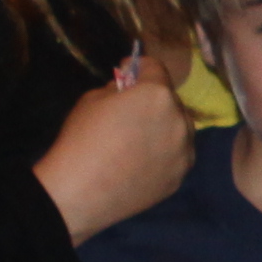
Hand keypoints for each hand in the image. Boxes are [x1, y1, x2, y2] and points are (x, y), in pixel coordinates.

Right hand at [33, 55, 193, 241]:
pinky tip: (144, 160)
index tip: (127, 71)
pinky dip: (166, 152)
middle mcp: (179, 120)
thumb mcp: (92, 99)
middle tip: (133, 109)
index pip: (156, 68)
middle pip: (171, 100)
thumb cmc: (81, 140)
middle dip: (154, 99)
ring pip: (180, 129)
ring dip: (165, 125)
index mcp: (157, 95)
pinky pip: (178, 155)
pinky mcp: (179, 178)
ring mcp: (183, 152)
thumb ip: (118, 89)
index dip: (139, 66)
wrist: (78, 194)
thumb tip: (129, 88)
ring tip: (142, 137)